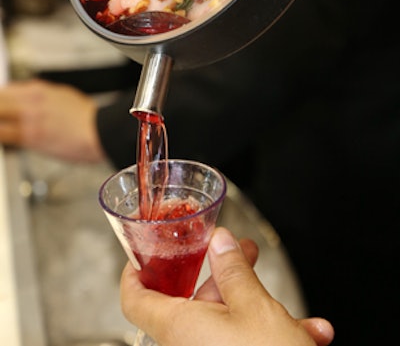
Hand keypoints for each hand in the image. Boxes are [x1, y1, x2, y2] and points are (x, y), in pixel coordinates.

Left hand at [0, 79, 103, 161]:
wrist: (99, 131)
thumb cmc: (85, 118)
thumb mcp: (61, 96)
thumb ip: (39, 98)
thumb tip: (26, 101)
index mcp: (37, 90)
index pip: (5, 90)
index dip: (2, 101)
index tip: (3, 107)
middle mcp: (31, 101)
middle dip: (0, 109)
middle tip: (3, 117)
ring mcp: (30, 117)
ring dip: (1, 120)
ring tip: (6, 126)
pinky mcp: (31, 136)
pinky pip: (3, 134)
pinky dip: (2, 135)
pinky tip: (5, 139)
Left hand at [121, 226, 334, 345]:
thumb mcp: (255, 307)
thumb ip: (233, 270)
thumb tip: (219, 242)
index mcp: (179, 328)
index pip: (136, 299)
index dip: (136, 272)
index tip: (147, 253)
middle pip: (191, 302)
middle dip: (225, 276)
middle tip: (244, 255)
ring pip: (224, 323)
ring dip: (257, 308)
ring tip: (290, 305)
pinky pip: (240, 344)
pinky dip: (267, 334)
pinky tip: (307, 333)